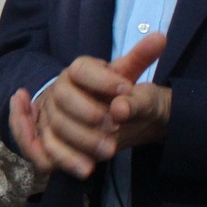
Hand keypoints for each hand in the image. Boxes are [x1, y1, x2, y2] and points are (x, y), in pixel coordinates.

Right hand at [6, 34, 164, 178]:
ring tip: (109, 151)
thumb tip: (160, 37)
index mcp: (77, 71)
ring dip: (81, 139)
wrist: (103, 117)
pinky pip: (46, 151)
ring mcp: (50, 117)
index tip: (126, 89)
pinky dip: (62, 158)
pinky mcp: (47, 141)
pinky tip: (87, 168)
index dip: (102, 79)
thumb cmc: (113, 94)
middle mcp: (59, 91)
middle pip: (63, 97)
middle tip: (115, 126)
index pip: (81, 69)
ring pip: (56, 126)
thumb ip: (140, 58)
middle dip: (88, 112)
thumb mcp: (127, 76)